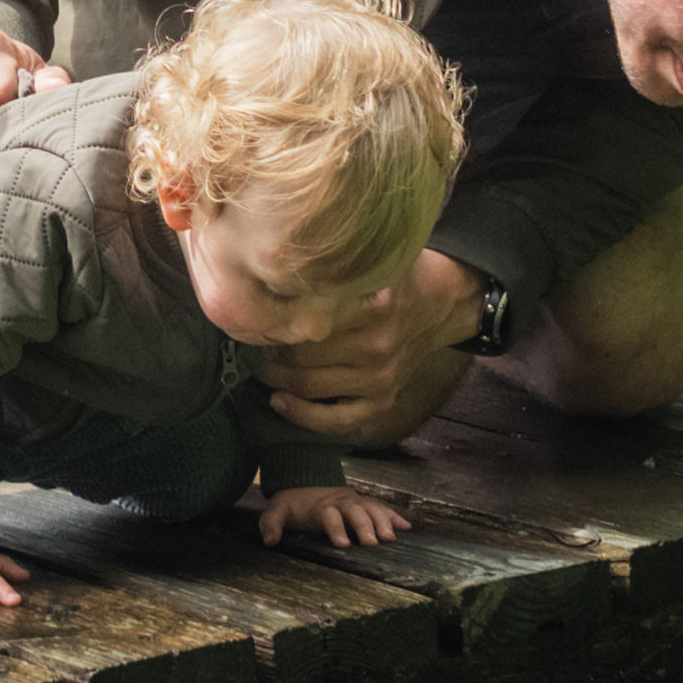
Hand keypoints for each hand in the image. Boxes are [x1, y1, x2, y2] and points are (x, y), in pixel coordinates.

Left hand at [254, 480, 410, 552]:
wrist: (306, 482)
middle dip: (364, 525)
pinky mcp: (365, 504)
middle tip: (372, 542)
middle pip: (355, 511)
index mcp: (320, 506)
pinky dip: (394, 516)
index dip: (335, 527)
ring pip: (371, 508)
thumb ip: (271, 524)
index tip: (342, 543)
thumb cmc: (293, 505)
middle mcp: (341, 502)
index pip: (329, 515)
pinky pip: (382, 508)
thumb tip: (270, 541)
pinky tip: (406, 527)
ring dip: (382, 521)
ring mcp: (355, 501)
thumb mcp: (277, 511)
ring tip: (391, 537)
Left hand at [257, 251, 492, 446]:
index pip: (303, 322)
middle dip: (265, 353)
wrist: (438, 303)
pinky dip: (303, 416)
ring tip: (256, 368)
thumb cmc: (392, 278)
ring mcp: (380, 377)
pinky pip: (337, 421)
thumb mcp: (368, 261)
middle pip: (300, 357)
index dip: (268, 323)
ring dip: (276, 381)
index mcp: (371, 305)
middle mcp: (375, 344)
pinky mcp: (383, 400)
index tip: (248, 319)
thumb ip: (330, 270)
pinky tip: (280, 401)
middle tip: (245, 345)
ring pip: (310, 388)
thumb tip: (272, 270)